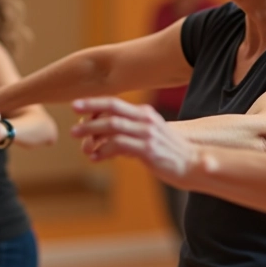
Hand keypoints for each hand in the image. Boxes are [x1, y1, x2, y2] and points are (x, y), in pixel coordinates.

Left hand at [71, 97, 202, 187]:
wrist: (192, 164)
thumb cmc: (168, 153)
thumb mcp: (148, 137)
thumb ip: (129, 134)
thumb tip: (104, 139)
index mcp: (145, 114)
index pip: (116, 103)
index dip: (95, 102)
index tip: (76, 104)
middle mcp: (146, 120)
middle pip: (112, 109)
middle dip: (90, 110)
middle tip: (72, 115)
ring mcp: (147, 135)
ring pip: (113, 126)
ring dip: (92, 131)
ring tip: (78, 138)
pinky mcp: (147, 151)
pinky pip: (119, 146)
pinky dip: (103, 151)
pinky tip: (95, 158)